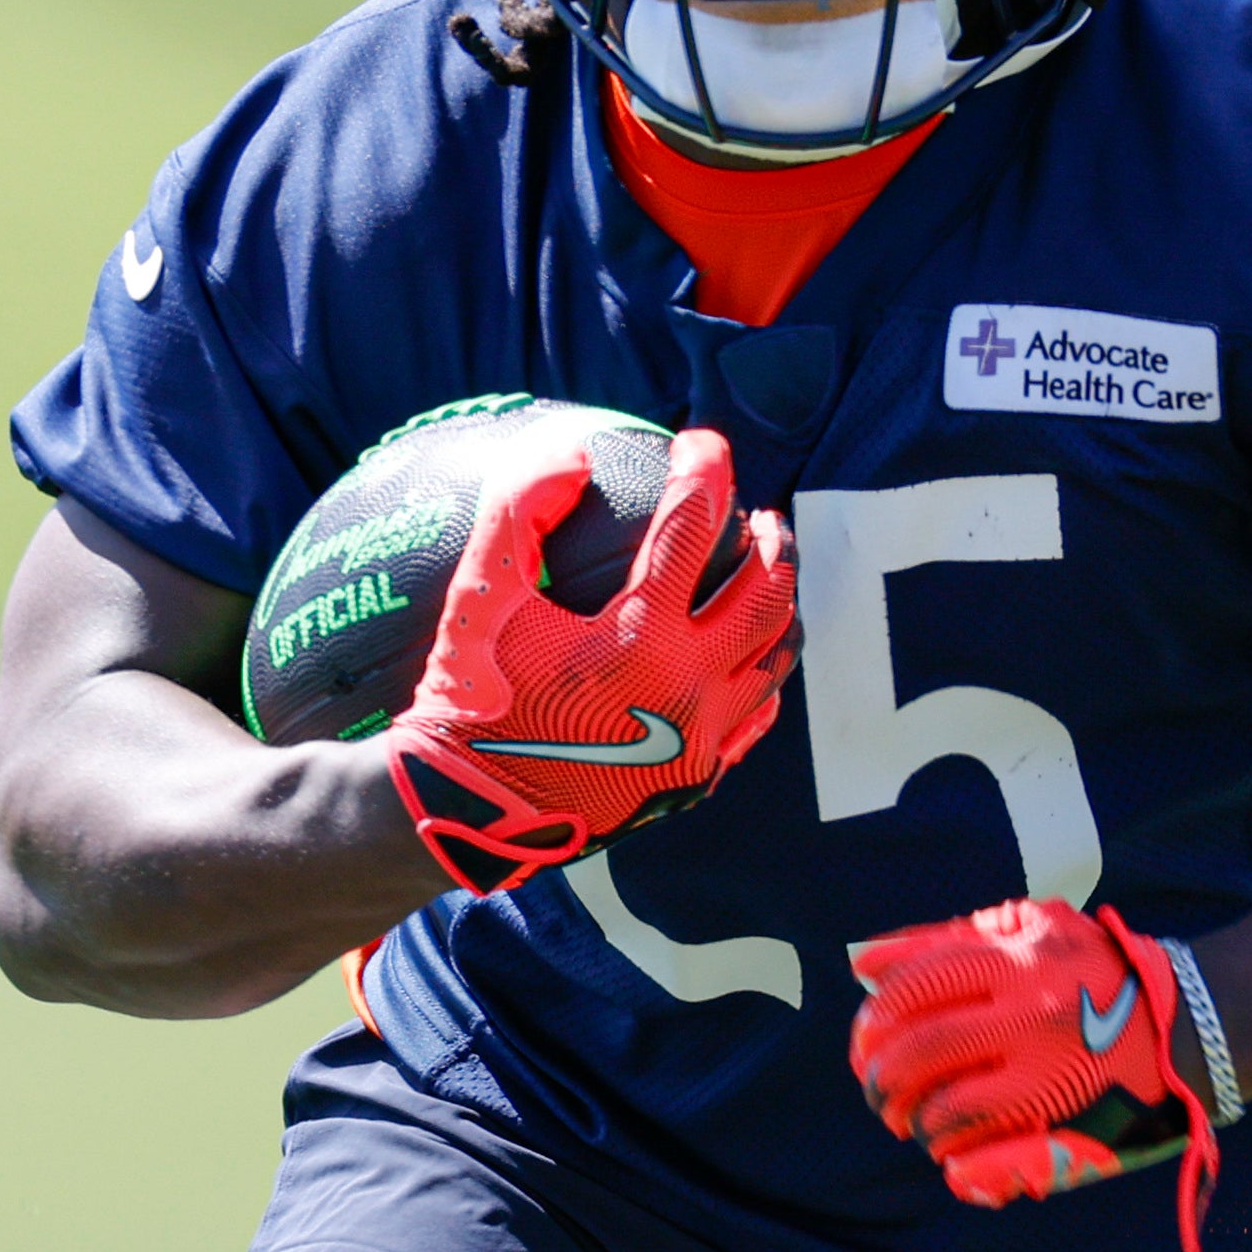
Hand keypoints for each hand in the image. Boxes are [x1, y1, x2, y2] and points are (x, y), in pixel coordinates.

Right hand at [384, 426, 798, 893]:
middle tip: (758, 513)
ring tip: (769, 573)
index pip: (693, 527)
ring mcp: (700, 736)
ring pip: (776, 656)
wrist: (471, 810)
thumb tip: (572, 451)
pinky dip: (764, 672)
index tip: (698, 441)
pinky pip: (757, 715)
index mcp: (639, 636)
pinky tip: (750, 654)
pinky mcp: (696, 775)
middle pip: (765, 593)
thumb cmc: (469, 699)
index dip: (704, 469)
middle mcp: (686, 685)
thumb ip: (517, 512)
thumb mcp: (478, 598)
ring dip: (781, 602)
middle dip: (771, 540)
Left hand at [846, 900, 1221, 1251]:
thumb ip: (946, 939)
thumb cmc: (1089, 971)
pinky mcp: (1074, 1123)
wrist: (1188, 1024)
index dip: (873, 1021)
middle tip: (876, 1092)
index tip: (863, 1043)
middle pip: (922, 1049)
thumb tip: (865, 963)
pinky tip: (948, 1154)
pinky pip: (993, 1153)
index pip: (913, 988)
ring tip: (907, 1122)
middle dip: (882, 1078)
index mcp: (1016, 958)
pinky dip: (956, 1157)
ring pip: (950, 1107)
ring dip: (915, 1121)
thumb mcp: (1028, 928)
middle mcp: (1032, 1012)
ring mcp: (1054, 1071)